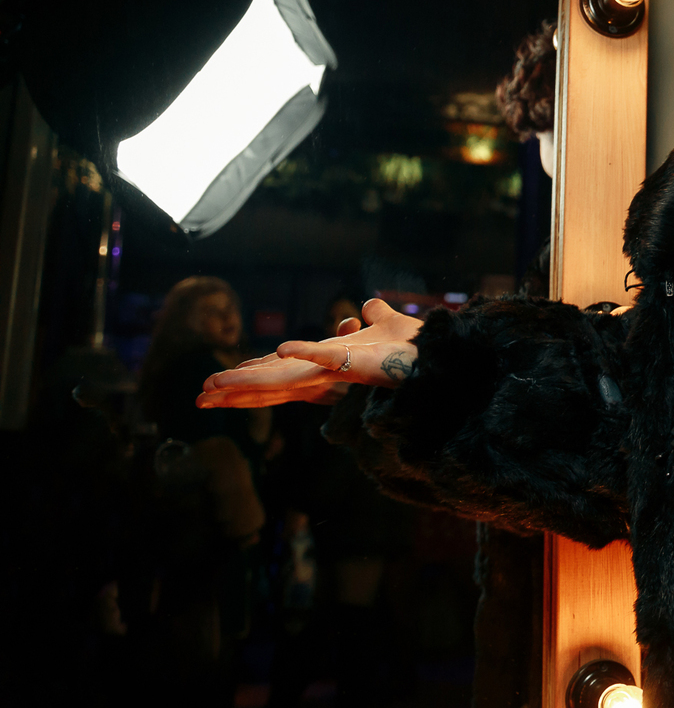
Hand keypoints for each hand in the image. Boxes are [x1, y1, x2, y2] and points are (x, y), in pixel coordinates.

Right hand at [197, 298, 423, 408]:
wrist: (439, 355)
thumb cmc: (415, 347)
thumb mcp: (386, 326)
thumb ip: (374, 318)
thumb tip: (367, 308)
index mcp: (325, 368)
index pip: (278, 377)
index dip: (248, 382)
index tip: (216, 389)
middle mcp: (325, 376)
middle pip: (271, 386)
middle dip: (236, 392)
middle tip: (200, 400)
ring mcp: (336, 372)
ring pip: (285, 379)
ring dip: (251, 381)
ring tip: (215, 388)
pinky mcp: (353, 363)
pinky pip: (327, 358)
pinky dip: (307, 351)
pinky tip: (281, 350)